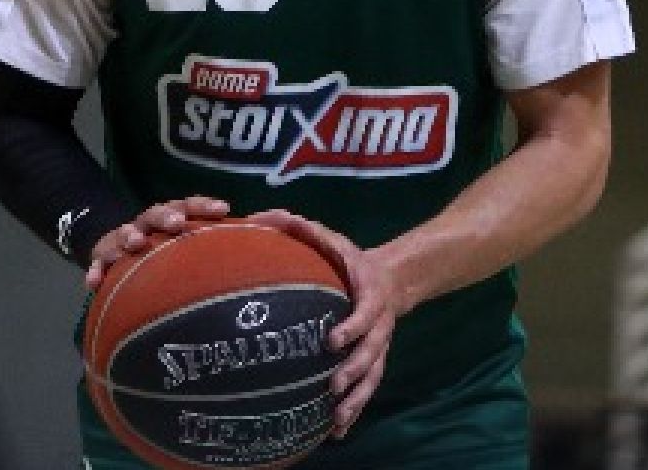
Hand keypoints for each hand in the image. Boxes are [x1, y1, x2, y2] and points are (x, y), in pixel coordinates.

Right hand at [84, 195, 229, 290]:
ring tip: (134, 243)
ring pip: (125, 233)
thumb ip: (232, 234)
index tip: (224, 209)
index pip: (190, 205)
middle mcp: (148, 224)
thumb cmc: (169, 246)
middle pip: (157, 213)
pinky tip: (93, 283)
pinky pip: (96, 263)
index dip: (205, 206)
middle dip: (167, 217)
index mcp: (173, 217)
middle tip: (176, 224)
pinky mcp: (102, 257)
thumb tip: (285, 222)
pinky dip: (95, 271)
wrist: (119, 246)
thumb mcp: (195, 239)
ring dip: (129, 236)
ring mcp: (123, 238)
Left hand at [245, 209, 398, 440]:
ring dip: (356, 399)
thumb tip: (257, 217)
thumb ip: (299, 227)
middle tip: (332, 385)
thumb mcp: (331, 238)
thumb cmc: (349, 259)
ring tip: (337, 419)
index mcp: (370, 294)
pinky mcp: (374, 362)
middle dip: (353, 370)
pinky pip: (367, 389)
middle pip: (372, 352)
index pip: (367, 312)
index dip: (353, 326)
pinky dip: (355, 411)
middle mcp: (379, 325)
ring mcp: (379, 347)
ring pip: (372, 377)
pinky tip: (337, 431)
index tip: (332, 341)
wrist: (390, 279)